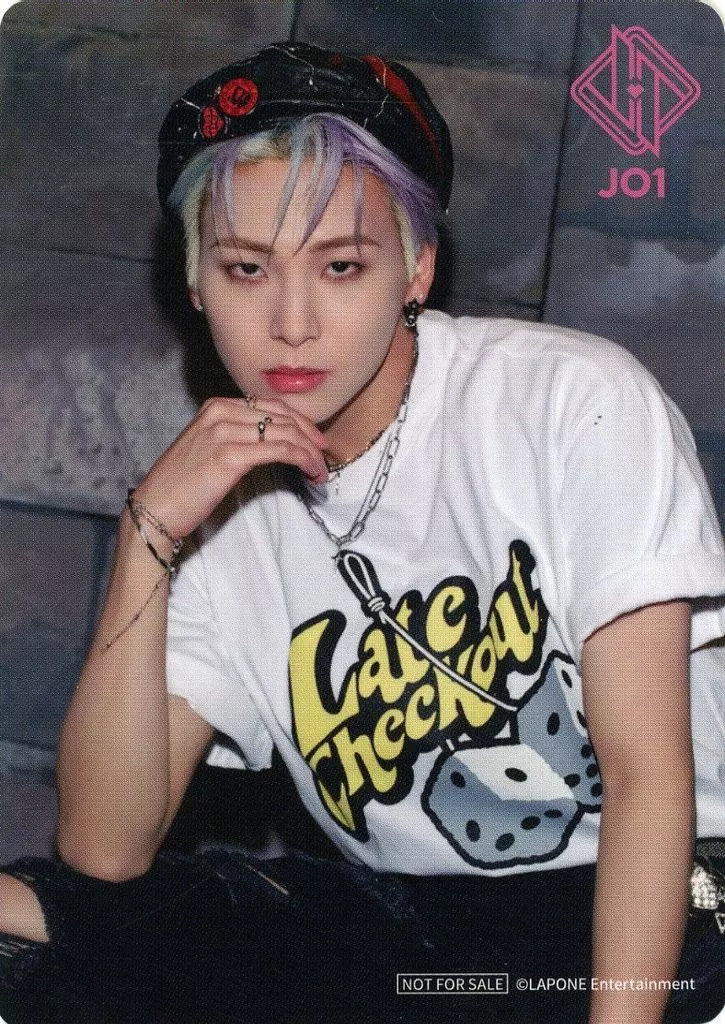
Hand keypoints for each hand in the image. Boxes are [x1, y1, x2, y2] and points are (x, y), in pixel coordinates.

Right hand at [130, 396, 328, 537]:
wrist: (155, 509)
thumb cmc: (182, 486)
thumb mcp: (208, 448)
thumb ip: (236, 436)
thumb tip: (274, 442)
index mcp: (216, 407)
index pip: (270, 406)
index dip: (300, 421)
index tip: (315, 440)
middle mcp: (220, 413)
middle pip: (282, 417)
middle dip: (310, 436)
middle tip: (324, 456)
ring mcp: (224, 432)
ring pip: (285, 433)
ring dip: (310, 452)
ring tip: (320, 472)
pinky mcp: (229, 456)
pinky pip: (279, 451)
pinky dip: (302, 459)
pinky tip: (310, 472)